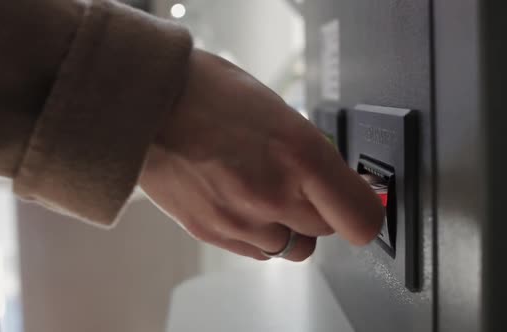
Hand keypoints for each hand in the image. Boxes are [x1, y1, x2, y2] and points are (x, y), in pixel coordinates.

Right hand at [139, 49, 383, 260]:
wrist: (143, 106)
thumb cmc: (205, 94)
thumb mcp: (275, 108)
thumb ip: (307, 151)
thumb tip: (329, 177)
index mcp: (300, 153)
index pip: (360, 217)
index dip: (364, 212)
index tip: (358, 204)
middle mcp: (274, 194)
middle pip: (325, 232)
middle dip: (320, 211)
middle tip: (301, 186)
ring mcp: (241, 219)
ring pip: (290, 247)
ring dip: (287, 225)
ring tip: (261, 191)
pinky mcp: (212, 232)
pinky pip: (256, 251)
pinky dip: (258, 233)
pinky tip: (240, 201)